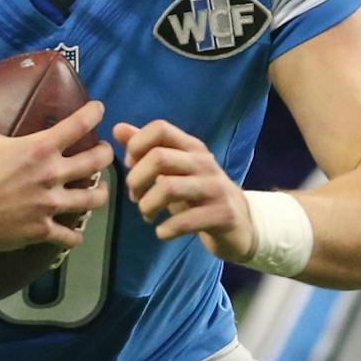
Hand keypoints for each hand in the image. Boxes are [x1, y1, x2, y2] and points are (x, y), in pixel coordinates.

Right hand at [0, 75, 111, 253]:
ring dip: (99, 193)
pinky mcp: (40, 230)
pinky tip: (75, 232)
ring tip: (97, 189)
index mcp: (38, 148)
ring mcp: (48, 205)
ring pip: (92, 199)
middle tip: (102, 151)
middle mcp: (50, 175)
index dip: (94, 113)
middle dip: (105, 154)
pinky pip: (70, 236)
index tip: (99, 109)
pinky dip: (75, 235)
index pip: (78, 124)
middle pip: (96, 161)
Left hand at [114, 119, 253, 259]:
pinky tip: (162, 232)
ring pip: (168, 188)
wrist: (241, 223)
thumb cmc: (199, 193)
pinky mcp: (222, 214)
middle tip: (135, 197)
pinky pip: (184, 221)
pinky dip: (165, 229)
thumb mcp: (175, 169)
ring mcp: (214, 188)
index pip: (159, 128)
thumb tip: (118, 129)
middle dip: (136, 180)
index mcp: (191, 147)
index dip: (136, 146)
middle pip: (158, 157)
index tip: (131, 166)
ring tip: (147, 215)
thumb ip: (147, 149)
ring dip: (147, 205)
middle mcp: (203, 162)